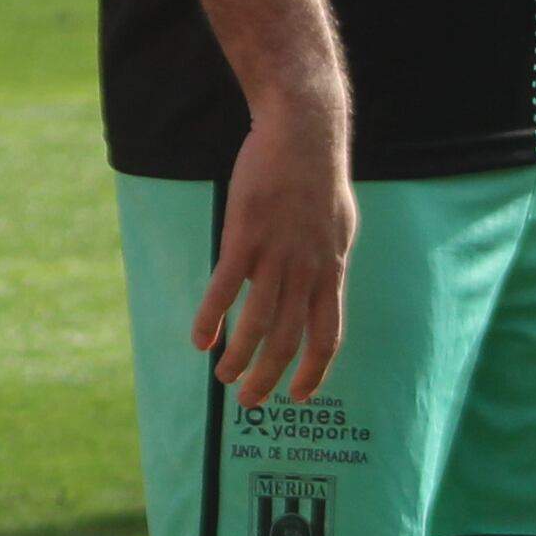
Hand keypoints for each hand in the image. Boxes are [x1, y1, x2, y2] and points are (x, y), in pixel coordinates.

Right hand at [193, 94, 350, 409]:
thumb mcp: (337, 227)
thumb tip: (324, 282)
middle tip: (250, 400)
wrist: (303, 136)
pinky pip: (224, 289)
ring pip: (257, 322)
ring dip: (239, 357)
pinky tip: (199, 339)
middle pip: (289, 339)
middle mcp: (306, 271)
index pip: (327, 335)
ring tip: (222, 376)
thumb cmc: (318, 177)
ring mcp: (275, 255)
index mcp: (330, 271)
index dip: (314, 371)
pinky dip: (211, 319)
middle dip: (270, 377)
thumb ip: (326, 260)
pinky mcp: (245, 236)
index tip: (299, 396)